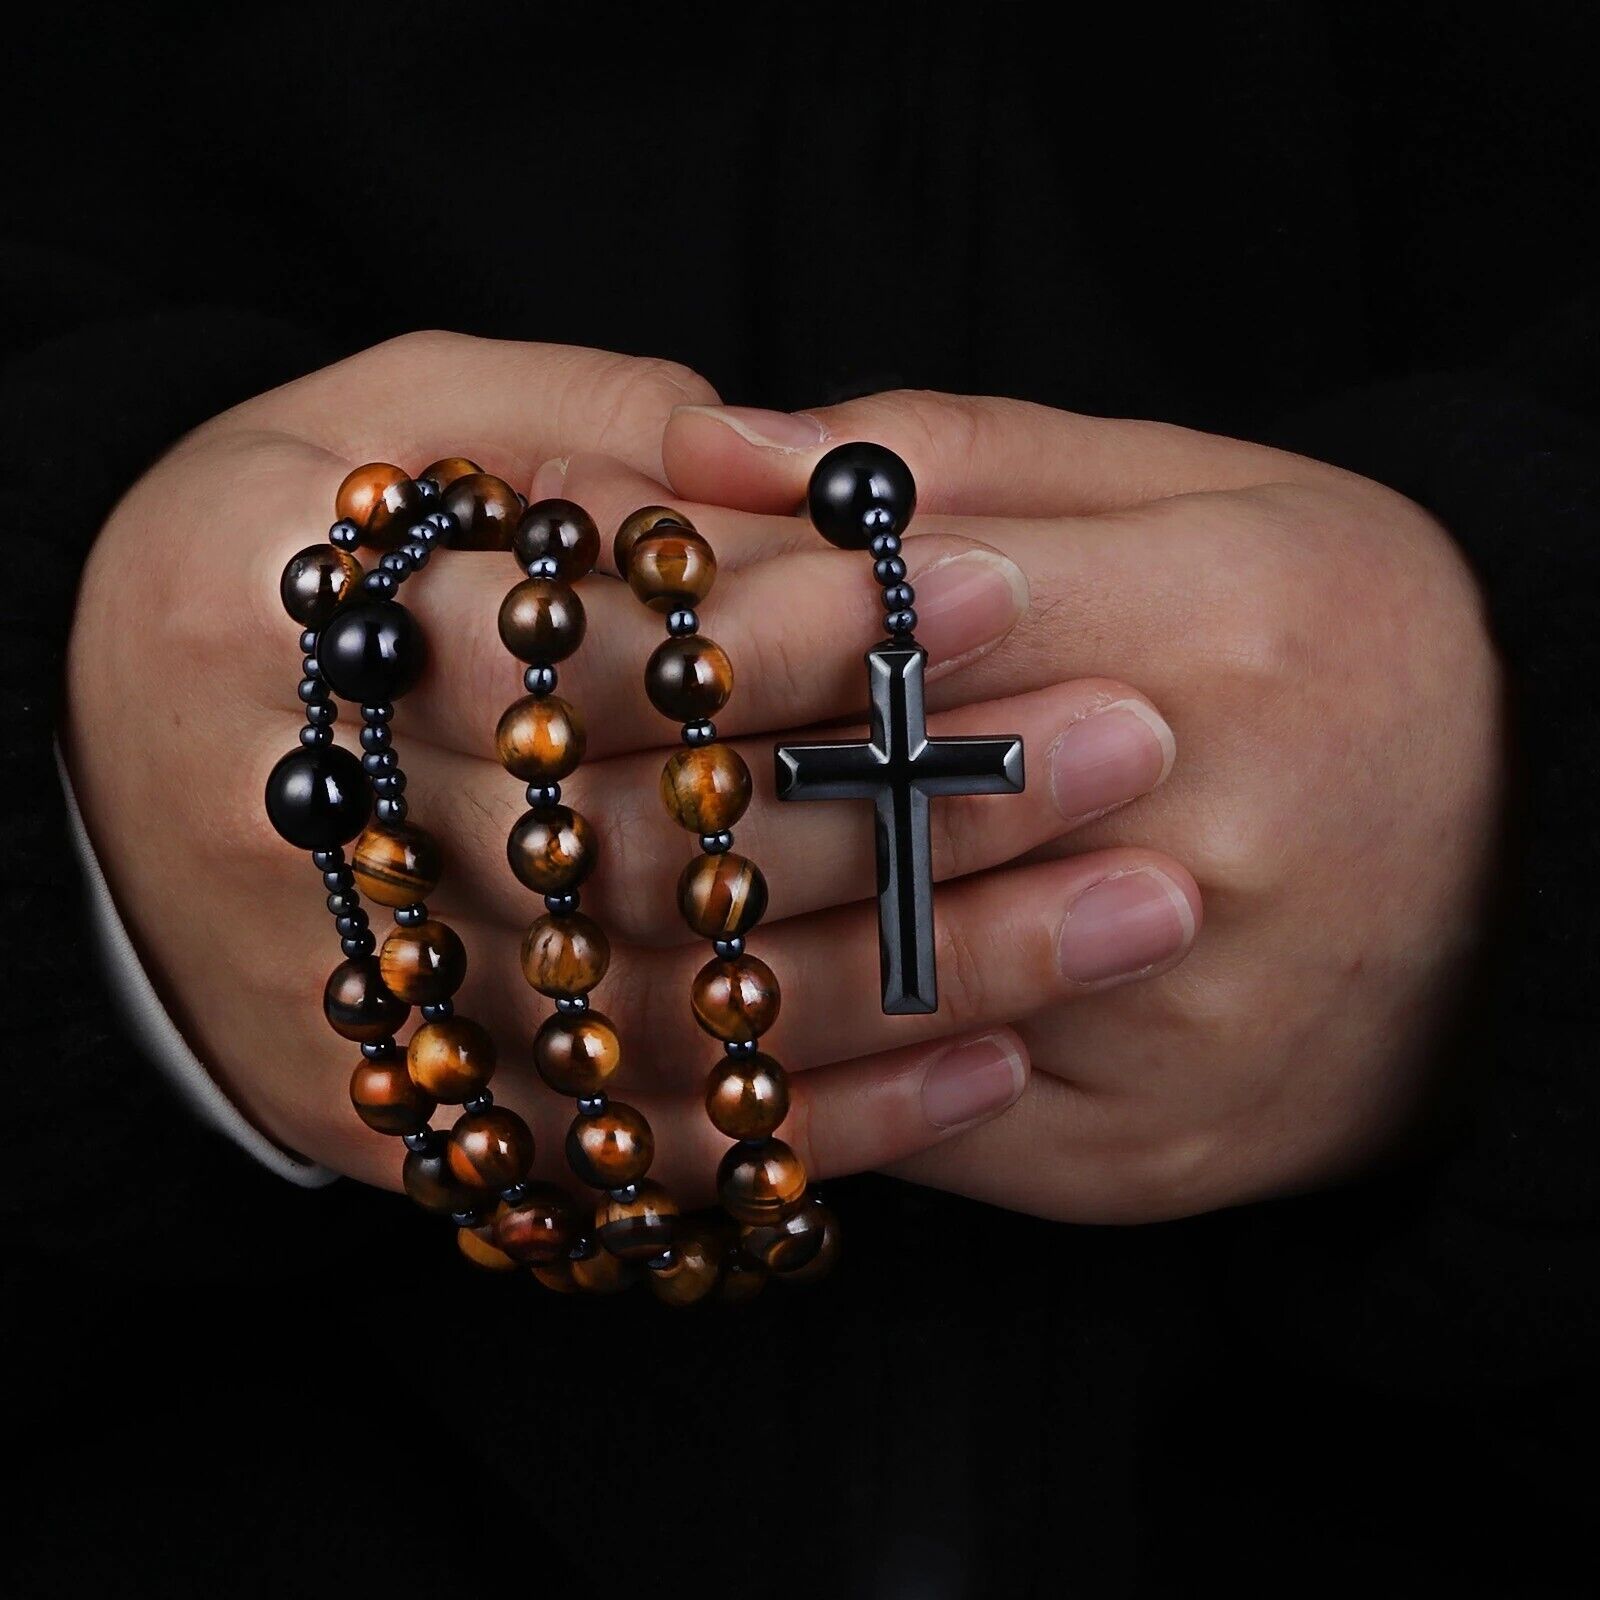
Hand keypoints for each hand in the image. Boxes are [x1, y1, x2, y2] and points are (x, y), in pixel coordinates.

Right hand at [68, 333, 1186, 1207]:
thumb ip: (557, 424)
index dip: (789, 622)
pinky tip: (992, 1070)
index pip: (582, 648)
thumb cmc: (263, 569)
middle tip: (1129, 743)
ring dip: (924, 973)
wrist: (91, 772)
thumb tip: (758, 457)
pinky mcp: (425, 1135)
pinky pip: (648, 1151)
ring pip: (684, 1018)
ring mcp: (376, 1021)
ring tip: (1129, 915)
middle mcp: (322, 850)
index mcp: (276, 638)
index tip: (985, 583)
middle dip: (908, 794)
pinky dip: (827, 1125)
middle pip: (658, 845)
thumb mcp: (363, 434)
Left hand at [640, 392, 1503, 1218]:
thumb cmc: (1350, 645)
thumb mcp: (1204, 490)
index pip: (875, 613)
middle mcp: (1203, 843)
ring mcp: (1166, 1026)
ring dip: (695, 924)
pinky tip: (712, 996)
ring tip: (592, 870)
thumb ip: (952, 455)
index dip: (702, 619)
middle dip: (670, 773)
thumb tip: (707, 442)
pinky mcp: (1134, 1155)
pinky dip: (785, 1056)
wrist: (1535, 868)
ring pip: (847, 982)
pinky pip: (898, 1117)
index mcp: (1219, 628)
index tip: (581, 613)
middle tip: (538, 752)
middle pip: (846, 805)